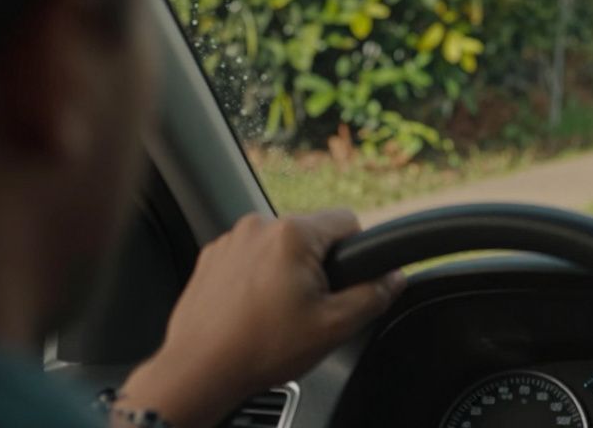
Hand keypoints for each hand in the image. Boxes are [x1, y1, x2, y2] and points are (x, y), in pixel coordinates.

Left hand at [118, 210, 403, 426]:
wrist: (199, 372)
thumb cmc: (261, 348)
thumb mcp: (334, 326)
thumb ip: (373, 295)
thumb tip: (394, 277)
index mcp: (292, 233)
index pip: (348, 221)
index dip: (355, 255)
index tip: (343, 285)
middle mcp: (258, 225)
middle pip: (312, 235)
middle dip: (317, 267)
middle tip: (308, 309)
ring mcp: (230, 241)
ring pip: (279, 247)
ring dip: (285, 272)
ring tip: (277, 314)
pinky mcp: (210, 258)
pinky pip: (250, 258)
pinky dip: (257, 279)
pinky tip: (253, 312)